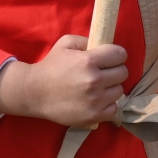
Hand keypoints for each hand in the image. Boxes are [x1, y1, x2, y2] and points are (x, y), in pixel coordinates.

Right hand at [0, 35, 129, 127]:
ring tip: (97, 87)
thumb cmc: (51, 66)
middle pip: (123, 73)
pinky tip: (96, 100)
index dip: (116, 55)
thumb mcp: (66, 44)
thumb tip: (105, 45)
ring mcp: (95, 100)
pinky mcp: (94, 116)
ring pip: (119, 91)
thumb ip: (87, 41)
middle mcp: (94, 80)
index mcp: (88, 61)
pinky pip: (113, 108)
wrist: (34, 93)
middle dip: (114, 70)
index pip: (120, 55)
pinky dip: (107, 104)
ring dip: (111, 88)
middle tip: (103, 73)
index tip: (110, 58)